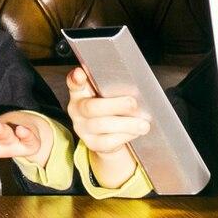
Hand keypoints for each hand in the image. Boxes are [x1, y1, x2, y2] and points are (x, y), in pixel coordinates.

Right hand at [67, 67, 150, 188]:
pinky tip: (136, 132)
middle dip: (115, 105)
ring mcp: (82, 128)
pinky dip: (125, 136)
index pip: (73, 83)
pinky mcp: (92, 143)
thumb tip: (132, 85)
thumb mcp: (107, 95)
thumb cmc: (110, 109)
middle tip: (133, 103)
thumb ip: (112, 87)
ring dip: (126, 124)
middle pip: (91, 107)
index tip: (80, 74)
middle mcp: (77, 110)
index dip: (75, 79)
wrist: (109, 136)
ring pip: (101, 125)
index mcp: (80, 93)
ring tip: (143, 124)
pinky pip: (108, 141)